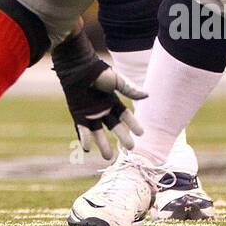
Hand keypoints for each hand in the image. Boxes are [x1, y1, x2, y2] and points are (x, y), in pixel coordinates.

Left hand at [51, 28, 144, 159]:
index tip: (142, 133)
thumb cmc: (98, 72)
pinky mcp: (78, 114)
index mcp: (112, 100)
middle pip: (114, 127)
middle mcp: (102, 109)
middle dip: (122, 137)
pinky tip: (88, 149)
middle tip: (131, 148)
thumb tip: (147, 96)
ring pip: (98, 132)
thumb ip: (129, 90)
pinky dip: (84, 138)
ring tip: (108, 157)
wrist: (79, 68)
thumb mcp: (116, 81)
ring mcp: (90, 112)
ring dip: (102, 144)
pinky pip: (82, 129)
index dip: (133, 124)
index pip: (125, 115)